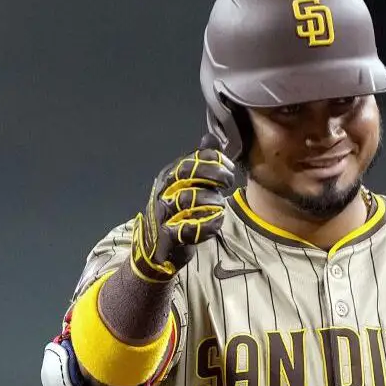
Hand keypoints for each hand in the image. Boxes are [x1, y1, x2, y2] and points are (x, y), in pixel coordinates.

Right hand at [129, 134, 235, 282]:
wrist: (155, 247)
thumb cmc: (176, 212)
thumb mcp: (187, 184)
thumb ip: (200, 162)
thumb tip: (211, 137)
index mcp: (169, 176)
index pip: (192, 159)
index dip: (214, 160)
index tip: (230, 167)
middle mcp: (164, 191)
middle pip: (188, 173)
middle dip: (214, 174)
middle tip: (228, 182)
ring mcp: (163, 214)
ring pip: (188, 199)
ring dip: (212, 202)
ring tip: (220, 206)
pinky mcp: (167, 236)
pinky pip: (188, 229)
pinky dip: (207, 226)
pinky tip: (216, 222)